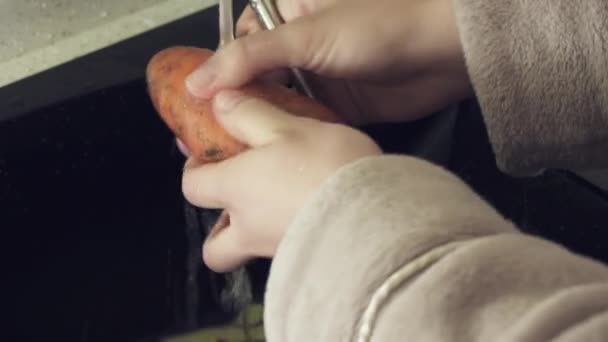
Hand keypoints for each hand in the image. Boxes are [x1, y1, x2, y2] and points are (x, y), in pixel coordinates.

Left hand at [181, 90, 381, 271]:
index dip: (194, 172)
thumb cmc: (326, 167)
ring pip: (249, 252)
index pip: (192, 188)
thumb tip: (219, 101)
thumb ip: (249, 115)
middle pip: (214, 250)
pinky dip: (286, 234)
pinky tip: (309, 210)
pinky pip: (284, 251)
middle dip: (218, 229)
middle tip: (236, 203)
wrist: (374, 215)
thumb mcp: (288, 127)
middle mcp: (249, 228)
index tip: (207, 158)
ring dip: (253, 233)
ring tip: (277, 204)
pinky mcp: (306, 259)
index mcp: (235, 191)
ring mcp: (277, 250)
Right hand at [186, 0, 472, 123]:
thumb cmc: (385, 25)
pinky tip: (273, 151)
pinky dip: (290, 135)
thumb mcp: (306, 36)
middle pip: (253, 79)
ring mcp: (318, 77)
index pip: (237, 44)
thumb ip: (250, 58)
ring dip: (260, 124)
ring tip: (234, 149)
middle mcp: (299, 46)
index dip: (216, 73)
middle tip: (209, 134)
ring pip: (277, 104)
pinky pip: (302, 122)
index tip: (194, 102)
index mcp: (287, 14)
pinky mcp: (336, 105)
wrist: (443, 54)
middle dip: (234, 106)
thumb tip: (202, 79)